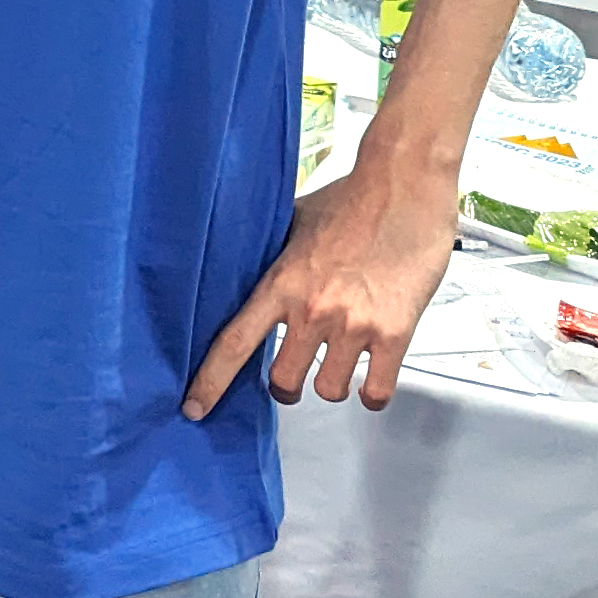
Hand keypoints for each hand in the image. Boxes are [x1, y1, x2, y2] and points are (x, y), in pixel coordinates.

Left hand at [183, 157, 460, 420]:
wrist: (403, 188)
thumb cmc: (348, 200)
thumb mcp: (292, 224)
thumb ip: (272, 257)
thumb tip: (249, 271)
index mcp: (279, 282)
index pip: (233, 342)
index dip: (211, 382)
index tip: (194, 409)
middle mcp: (311, 308)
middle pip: (282, 380)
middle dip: (284, 387)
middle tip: (290, 376)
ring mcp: (353, 323)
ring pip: (329, 390)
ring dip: (330, 384)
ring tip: (337, 365)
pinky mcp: (395, 333)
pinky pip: (377, 390)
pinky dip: (372, 394)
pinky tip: (370, 381)